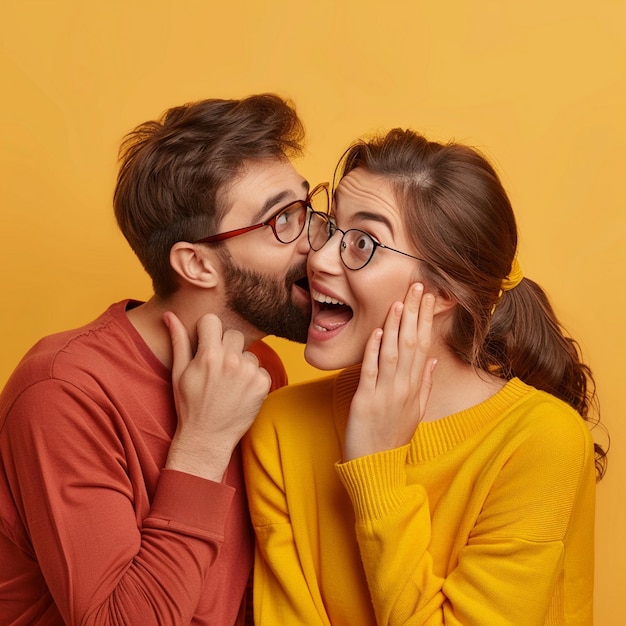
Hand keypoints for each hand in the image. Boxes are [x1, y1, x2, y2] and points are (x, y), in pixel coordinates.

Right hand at [163, 312, 270, 480]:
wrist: (207, 438)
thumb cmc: (189, 404)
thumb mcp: (178, 372)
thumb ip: (178, 340)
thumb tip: (169, 314)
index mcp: (208, 355)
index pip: (212, 320)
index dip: (207, 332)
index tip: (205, 345)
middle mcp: (231, 361)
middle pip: (234, 334)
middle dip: (226, 346)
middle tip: (217, 368)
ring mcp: (249, 373)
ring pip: (248, 353)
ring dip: (241, 363)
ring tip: (228, 383)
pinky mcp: (263, 384)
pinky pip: (260, 369)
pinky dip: (252, 378)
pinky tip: (240, 392)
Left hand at [344, 283, 435, 460]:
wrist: (376, 465)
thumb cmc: (393, 436)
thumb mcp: (416, 411)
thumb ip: (425, 384)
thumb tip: (432, 361)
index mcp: (416, 387)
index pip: (424, 345)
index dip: (425, 320)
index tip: (428, 297)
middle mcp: (404, 387)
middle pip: (411, 343)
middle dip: (414, 313)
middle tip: (417, 286)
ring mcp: (386, 393)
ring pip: (392, 352)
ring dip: (395, 326)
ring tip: (398, 302)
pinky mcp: (366, 400)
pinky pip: (371, 370)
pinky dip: (374, 350)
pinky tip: (377, 332)